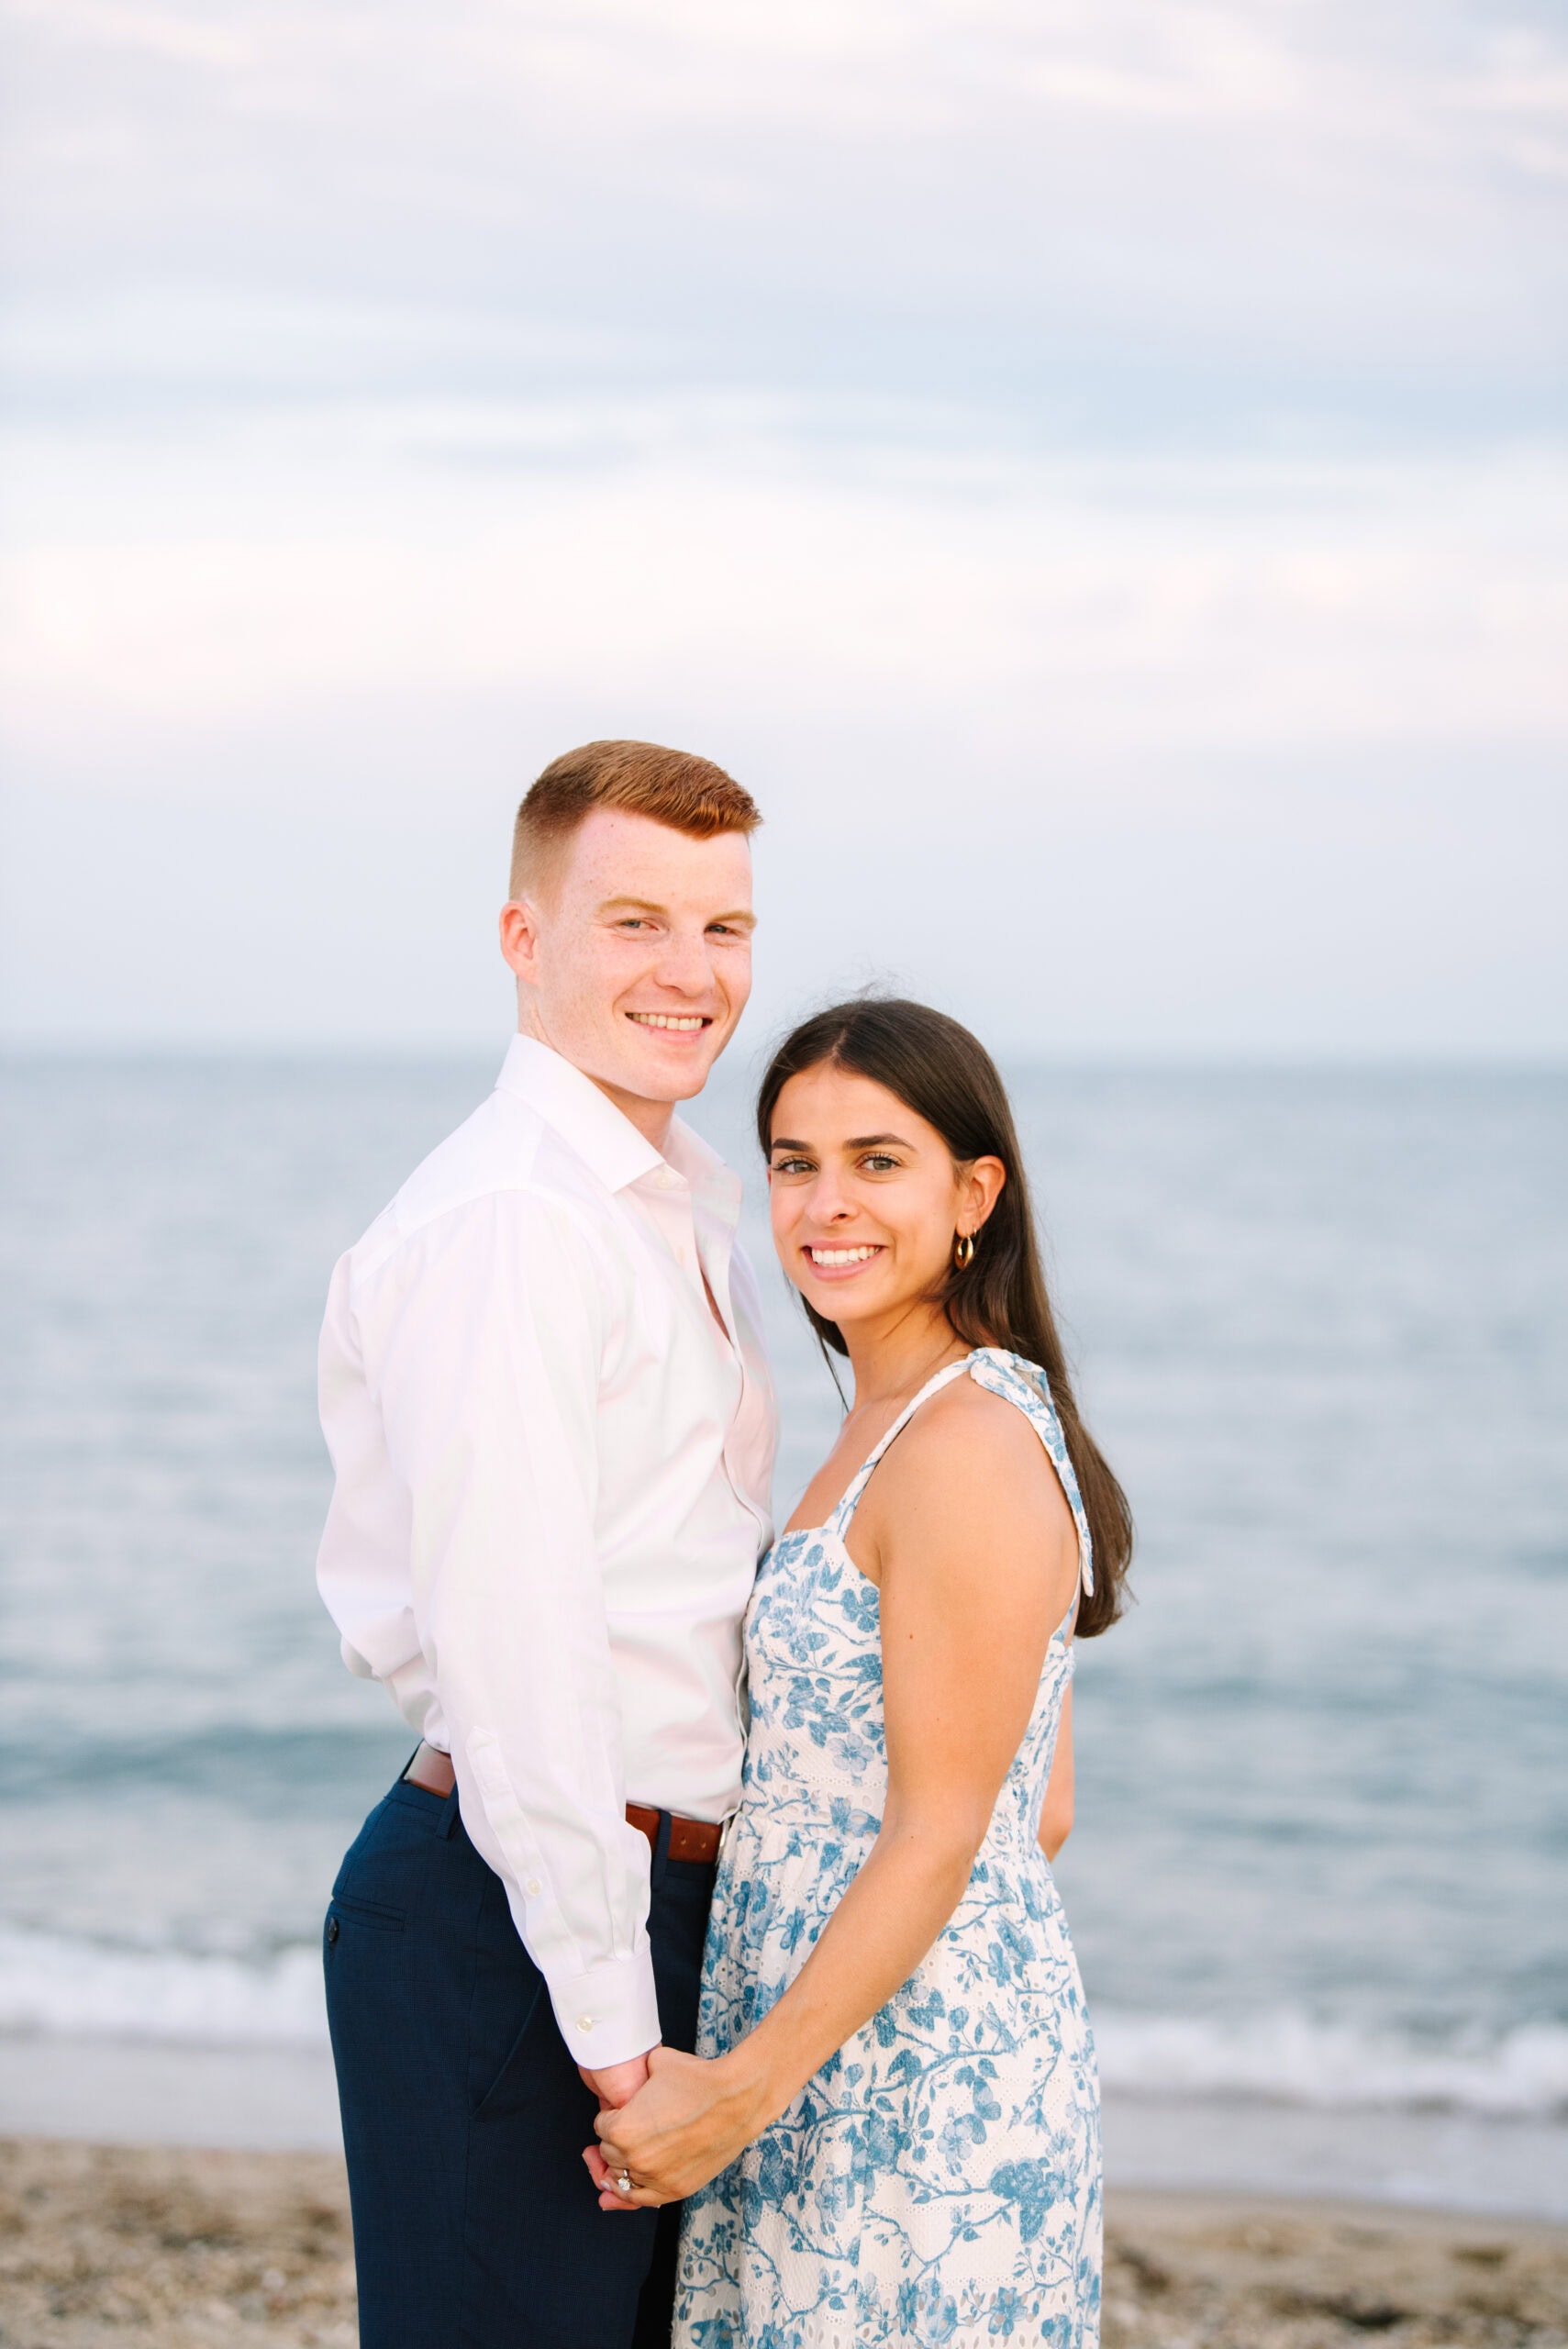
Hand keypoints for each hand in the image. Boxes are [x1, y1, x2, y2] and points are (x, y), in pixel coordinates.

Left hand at [590, 2046, 764, 2209]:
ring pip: (622, 2179)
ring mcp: (656, 2178)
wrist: (736, 2098)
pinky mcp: (677, 2189)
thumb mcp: (656, 2063)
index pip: (601, 2127)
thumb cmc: (697, 2078)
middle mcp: (635, 2158)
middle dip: (616, 2139)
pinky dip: (632, 2193)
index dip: (611, 2114)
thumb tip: (633, 2077)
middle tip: (633, 2125)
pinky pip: (642, 2200)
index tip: (624, 2109)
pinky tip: (631, 2184)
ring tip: (628, 2156)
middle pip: (609, 2154)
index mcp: (622, 2128)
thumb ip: (635, 2075)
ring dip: (622, 2166)